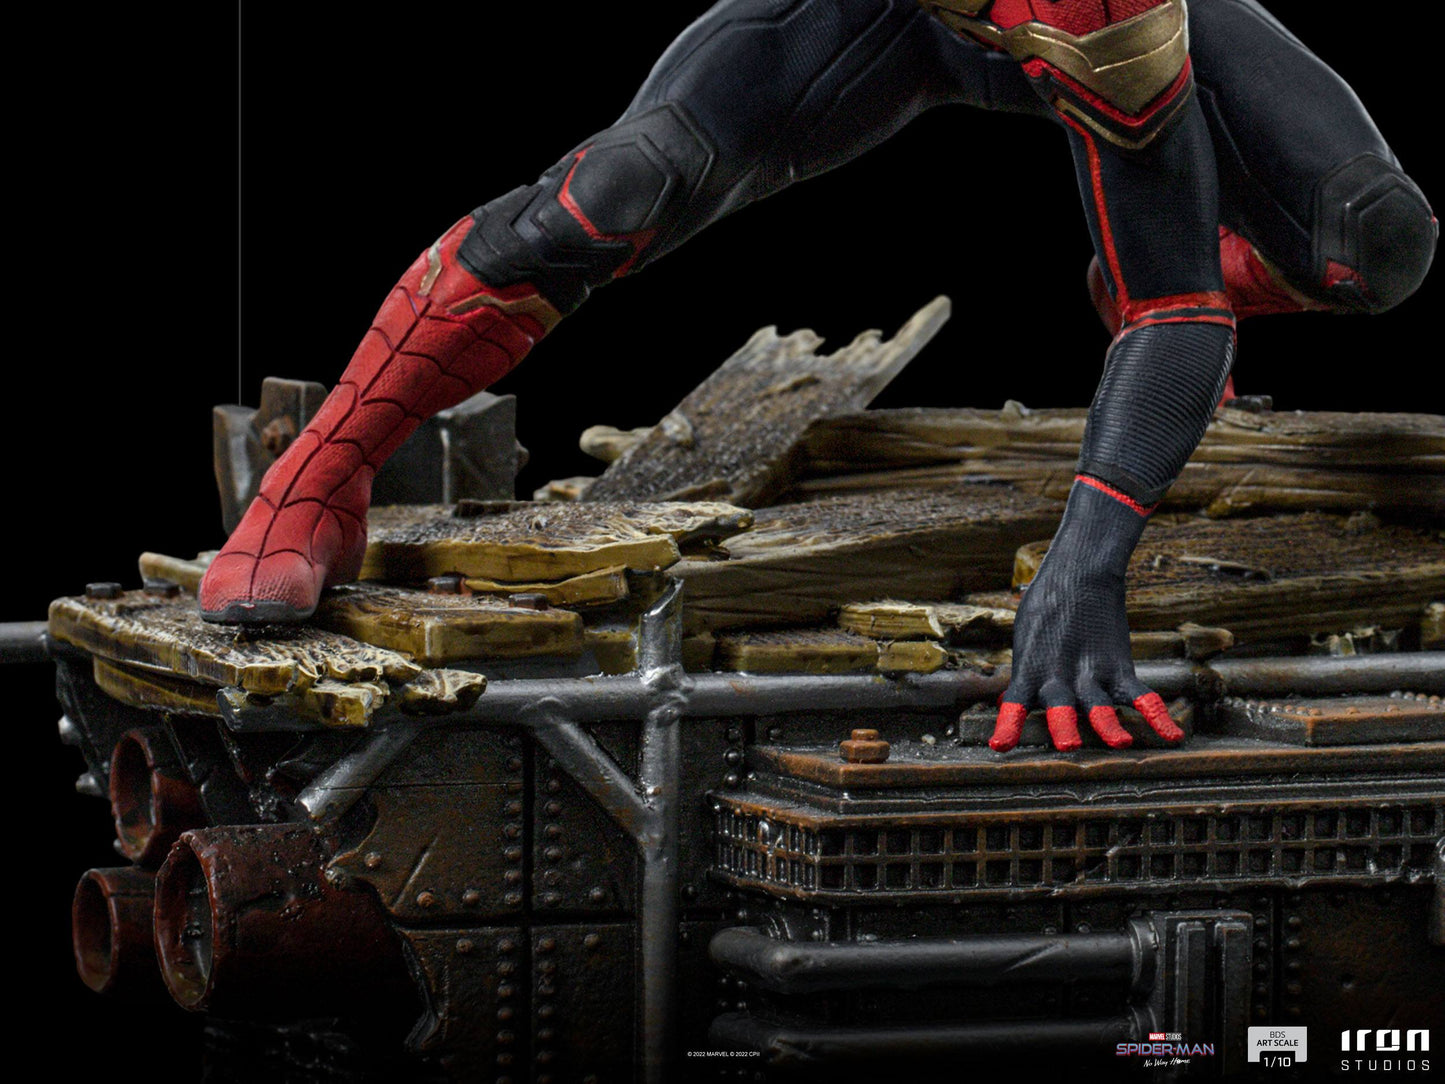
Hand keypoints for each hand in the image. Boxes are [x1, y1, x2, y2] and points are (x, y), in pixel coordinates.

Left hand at [989, 484, 1182, 751]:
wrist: (1079, 574)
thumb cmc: (1044, 610)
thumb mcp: (1024, 643)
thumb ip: (1024, 676)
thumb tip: (1008, 701)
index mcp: (1030, 671)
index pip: (1015, 703)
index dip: (1008, 726)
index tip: (1000, 746)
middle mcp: (1060, 677)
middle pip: (1061, 707)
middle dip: (1064, 727)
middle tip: (1068, 745)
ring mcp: (1092, 674)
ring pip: (1101, 705)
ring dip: (1109, 724)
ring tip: (1121, 743)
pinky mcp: (1119, 668)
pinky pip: (1141, 696)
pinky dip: (1157, 716)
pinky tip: (1174, 736)